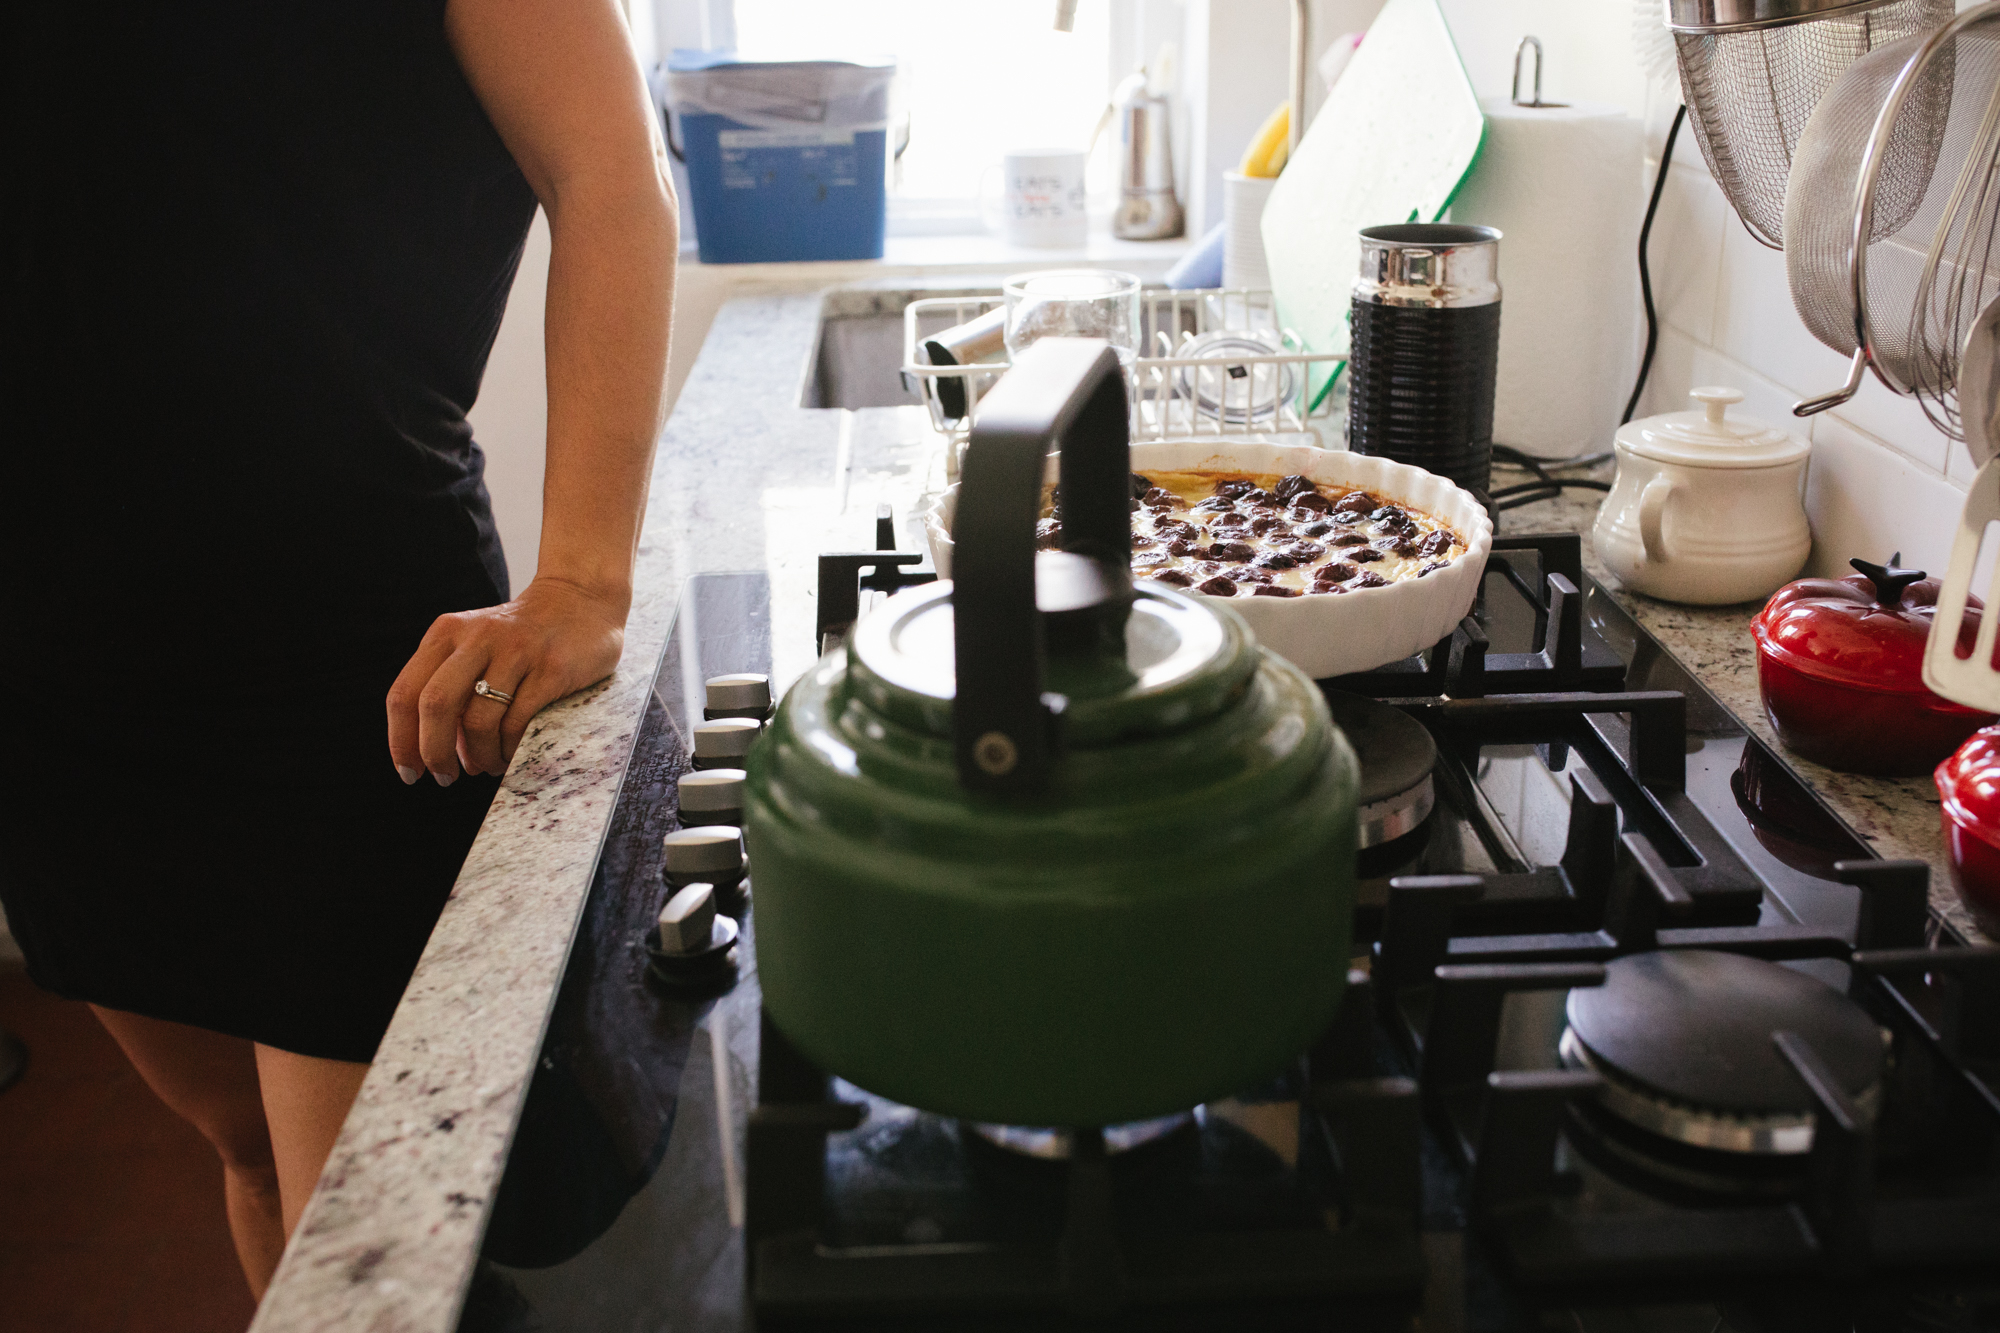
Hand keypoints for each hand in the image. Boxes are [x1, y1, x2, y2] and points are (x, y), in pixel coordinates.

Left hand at [387, 577, 626, 784]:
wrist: (581, 599)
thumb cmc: (521, 637)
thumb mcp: (473, 648)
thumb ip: (448, 689)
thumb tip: (435, 753)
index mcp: (446, 634)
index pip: (404, 694)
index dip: (400, 741)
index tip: (409, 772)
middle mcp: (477, 638)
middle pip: (435, 705)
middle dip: (434, 752)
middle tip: (445, 777)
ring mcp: (516, 652)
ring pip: (478, 720)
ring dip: (479, 756)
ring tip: (486, 765)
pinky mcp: (551, 669)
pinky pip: (518, 723)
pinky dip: (509, 750)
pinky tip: (510, 754)